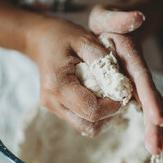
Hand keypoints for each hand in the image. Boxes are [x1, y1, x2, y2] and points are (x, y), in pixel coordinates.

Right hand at [25, 16, 120, 136]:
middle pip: (89, 126)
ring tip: (108, 94)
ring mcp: (53, 108)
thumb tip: (119, 86)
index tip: (123, 91)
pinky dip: (93, 112)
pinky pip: (80, 120)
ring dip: (102, 116)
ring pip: (86, 126)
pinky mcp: (57, 109)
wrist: (39, 39)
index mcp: (58, 86)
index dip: (113, 106)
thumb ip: (102, 62)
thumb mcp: (84, 40)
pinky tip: (97, 95)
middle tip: (117, 95)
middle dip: (109, 114)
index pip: (92, 111)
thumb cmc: (62, 36)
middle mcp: (53, 102)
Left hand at [89, 5, 162, 154]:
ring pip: (150, 108)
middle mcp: (138, 72)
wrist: (111, 28)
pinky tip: (154, 144)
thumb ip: (118, 18)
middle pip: (151, 99)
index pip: (143, 79)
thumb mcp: (106, 16)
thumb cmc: (106, 23)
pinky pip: (142, 110)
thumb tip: (137, 17)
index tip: (158, 118)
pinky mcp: (131, 90)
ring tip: (161, 152)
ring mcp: (136, 83)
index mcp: (132, 58)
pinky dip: (150, 127)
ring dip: (156, 131)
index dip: (150, 98)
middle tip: (160, 149)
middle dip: (156, 124)